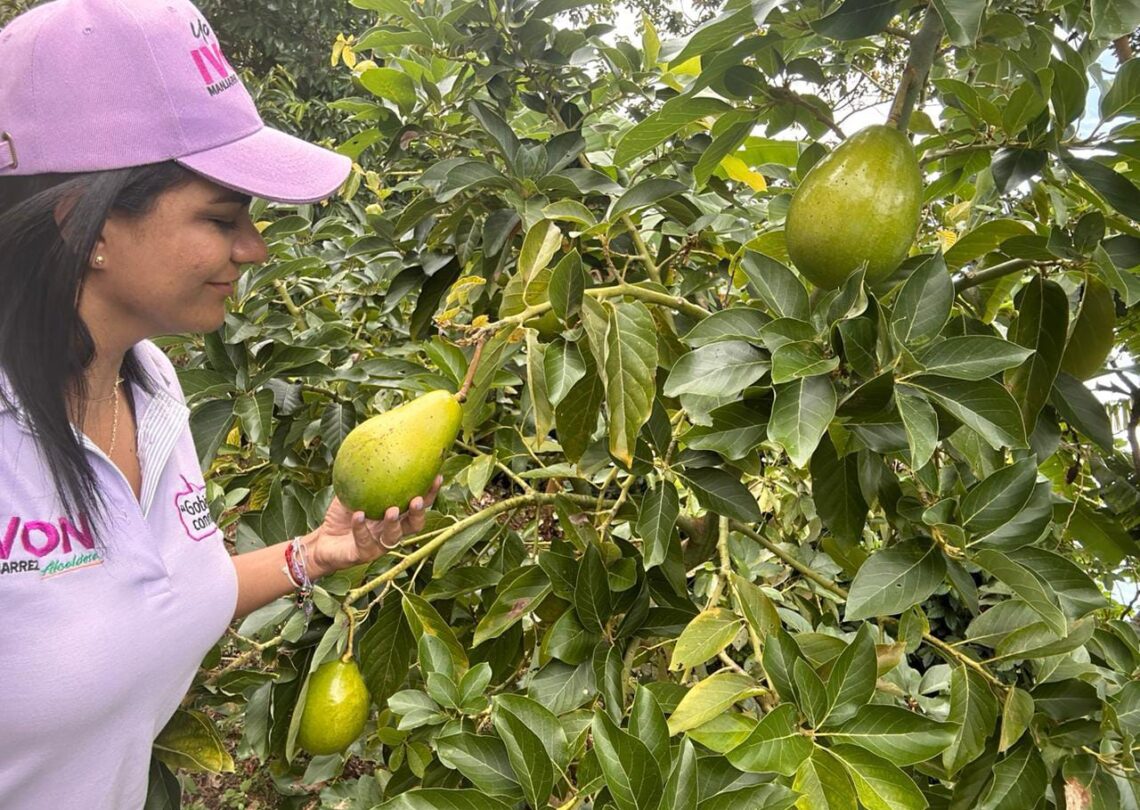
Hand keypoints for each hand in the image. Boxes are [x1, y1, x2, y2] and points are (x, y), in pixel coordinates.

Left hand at [305, 475, 442, 577]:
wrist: (323, 541)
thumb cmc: (342, 514)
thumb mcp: (352, 490)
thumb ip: (365, 474)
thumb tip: (373, 440)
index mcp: (396, 515)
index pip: (419, 504)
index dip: (431, 492)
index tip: (437, 476)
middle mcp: (392, 531)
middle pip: (415, 524)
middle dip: (419, 512)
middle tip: (417, 499)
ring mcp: (379, 544)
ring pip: (394, 537)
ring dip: (394, 524)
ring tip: (391, 510)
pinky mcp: (364, 554)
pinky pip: (364, 540)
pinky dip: (360, 527)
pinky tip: (358, 515)